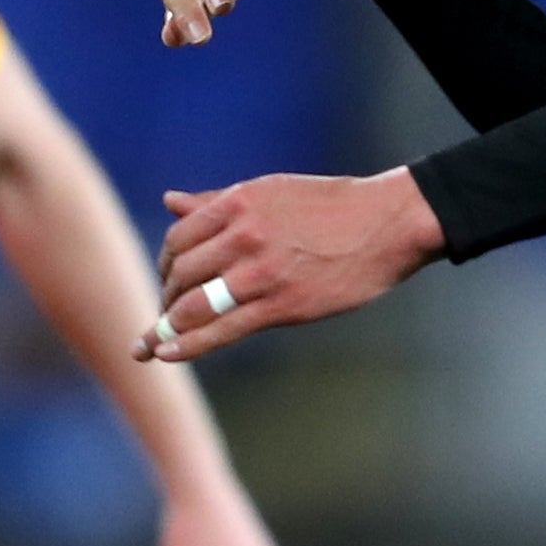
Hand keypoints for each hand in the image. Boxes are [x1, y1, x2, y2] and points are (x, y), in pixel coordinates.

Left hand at [138, 170, 443, 362]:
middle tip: (167, 313)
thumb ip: (215, 202)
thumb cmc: (330, 207)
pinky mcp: (281, 305)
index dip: (166, 264)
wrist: (388, 223)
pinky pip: (222, 330)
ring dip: (168, 326)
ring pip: (193, 305)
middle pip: (180, 273)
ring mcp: (260, 272)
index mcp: (239, 204)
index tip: (169, 280)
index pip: (178, 238)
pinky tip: (164, 353)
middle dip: (167, 297)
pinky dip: (187, 345)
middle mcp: (243, 235)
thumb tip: (169, 200)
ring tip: (157, 340)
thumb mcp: (270, 192)